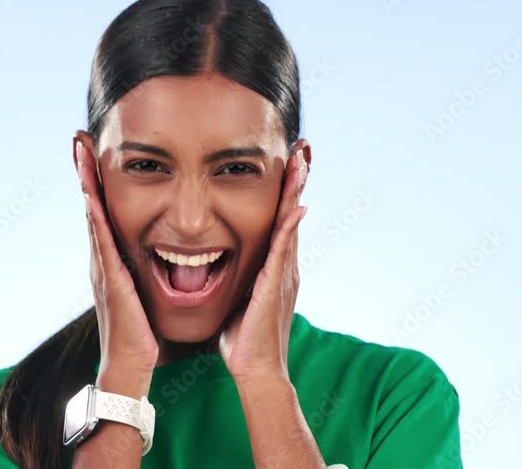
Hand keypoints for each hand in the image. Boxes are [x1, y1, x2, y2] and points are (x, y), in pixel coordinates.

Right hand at [75, 138, 158, 394]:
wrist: (132, 362)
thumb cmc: (141, 329)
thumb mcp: (141, 288)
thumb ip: (142, 268)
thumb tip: (155, 250)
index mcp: (112, 257)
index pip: (102, 209)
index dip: (96, 179)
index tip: (93, 150)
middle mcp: (102, 257)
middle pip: (90, 204)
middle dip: (84, 171)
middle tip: (79, 138)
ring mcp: (102, 266)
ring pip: (92, 216)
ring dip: (85, 183)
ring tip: (81, 153)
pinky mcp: (110, 279)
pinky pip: (101, 242)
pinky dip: (95, 217)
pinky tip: (91, 196)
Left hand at [218, 147, 308, 384]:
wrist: (256, 370)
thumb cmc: (242, 338)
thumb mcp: (239, 297)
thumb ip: (237, 277)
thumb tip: (220, 263)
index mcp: (273, 267)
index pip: (279, 220)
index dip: (284, 192)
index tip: (286, 163)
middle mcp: (284, 267)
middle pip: (291, 215)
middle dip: (296, 183)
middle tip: (302, 150)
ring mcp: (283, 276)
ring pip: (290, 226)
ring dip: (296, 194)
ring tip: (301, 165)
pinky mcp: (275, 288)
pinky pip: (283, 253)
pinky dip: (290, 229)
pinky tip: (296, 208)